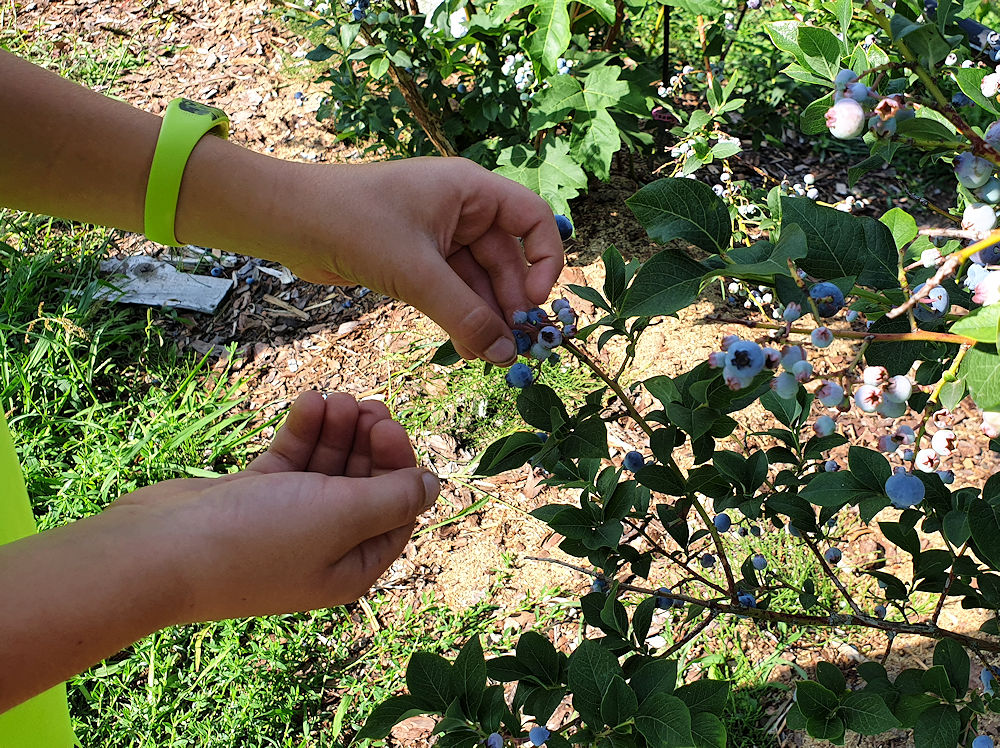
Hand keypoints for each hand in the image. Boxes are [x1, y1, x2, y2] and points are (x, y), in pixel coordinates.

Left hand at [0, 55, 562, 363]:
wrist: (286, 221)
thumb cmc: (353, 223)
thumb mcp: (416, 271)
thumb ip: (464, 314)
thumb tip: (505, 356)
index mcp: (471, 191)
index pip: (534, 219)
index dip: (545, 260)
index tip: (534, 303)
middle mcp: (462, 210)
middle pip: (508, 258)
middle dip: (511, 303)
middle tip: (516, 349)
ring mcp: (439, 236)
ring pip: (480, 280)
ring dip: (487, 316)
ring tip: (492, 357)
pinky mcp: (416, 260)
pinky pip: (453, 290)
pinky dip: (462, 316)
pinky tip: (470, 346)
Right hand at [110, 391, 438, 620]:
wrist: (158, 551)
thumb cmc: (257, 540)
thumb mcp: (341, 517)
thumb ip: (392, 498)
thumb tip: (433, 485)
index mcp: (351, 565)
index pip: (397, 511)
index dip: (400, 467)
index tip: (388, 427)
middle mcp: (323, 546)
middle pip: (364, 485)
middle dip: (368, 443)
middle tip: (366, 404)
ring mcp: (286, 521)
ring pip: (327, 467)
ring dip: (336, 431)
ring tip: (336, 398)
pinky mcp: (254, 497)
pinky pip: (292, 460)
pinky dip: (302, 432)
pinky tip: (308, 400)